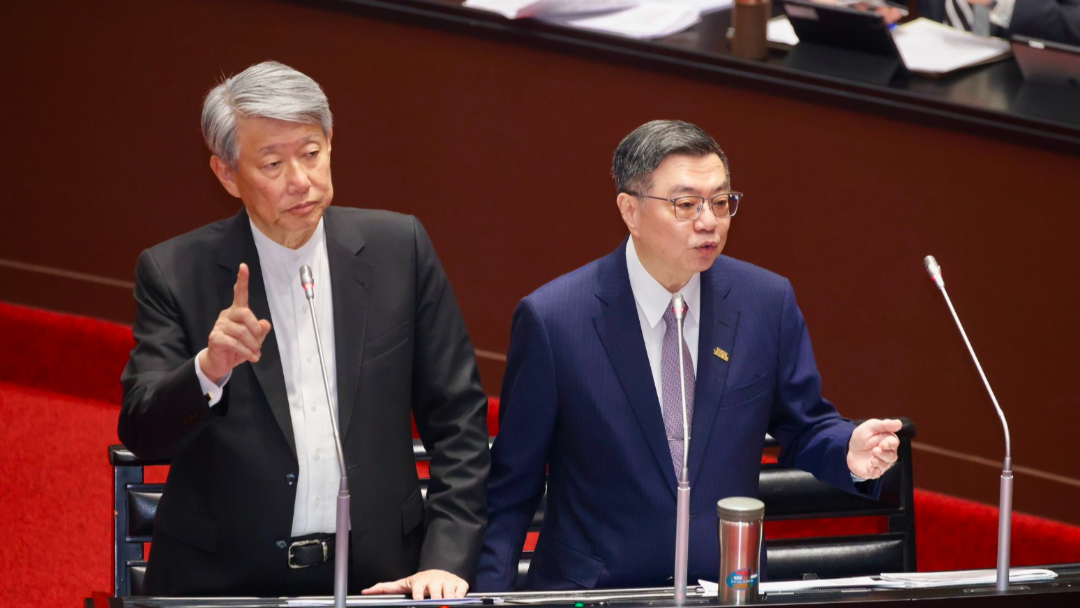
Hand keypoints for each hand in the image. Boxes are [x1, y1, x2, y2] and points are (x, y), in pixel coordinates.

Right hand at [198, 263, 271, 382]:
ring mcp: (219, 325)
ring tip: (255, 353)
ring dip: (253, 345)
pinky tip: (251, 357)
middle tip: (259, 343)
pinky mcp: (215, 337)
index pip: (240, 293)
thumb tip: (264, 324)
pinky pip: (234, 343)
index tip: (244, 266)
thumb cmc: (239, 347)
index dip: (242, 280)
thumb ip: (261, 330)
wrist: (221, 362)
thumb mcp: (255, 339)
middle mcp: (227, 315)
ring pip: (241, 331)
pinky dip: (246, 352)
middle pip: (245, 313)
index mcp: (237, 311)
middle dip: (255, 329)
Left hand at [362, 569, 468, 599]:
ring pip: (449, 592)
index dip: (418, 596)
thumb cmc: (419, 582)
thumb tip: (366, 592)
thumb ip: (385, 588)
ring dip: (448, 599)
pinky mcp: (459, 584)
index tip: (418, 600)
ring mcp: (447, 581)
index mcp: (419, 582)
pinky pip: (461, 591)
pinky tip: (456, 600)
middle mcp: (434, 580)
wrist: (439, 572)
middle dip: (435, 599)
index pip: (418, 590)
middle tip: (435, 602)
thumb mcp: (403, 584)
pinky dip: (459, 596)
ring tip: (446, 603)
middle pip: (435, 592)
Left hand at [847, 418, 901, 479]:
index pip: (894, 443)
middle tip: (875, 450)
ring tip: (872, 459)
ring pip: (885, 465)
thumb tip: (899, 423)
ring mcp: (880, 463)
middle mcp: (887, 453)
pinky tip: (871, 467)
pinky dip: (875, 472)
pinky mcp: (873, 471)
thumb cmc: (862, 436)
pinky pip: (877, 474)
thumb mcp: (871, 427)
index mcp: (888, 441)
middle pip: (892, 456)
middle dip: (884, 454)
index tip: (883, 444)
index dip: (890, 444)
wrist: (848, 448)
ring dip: (879, 462)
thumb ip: (884, 425)